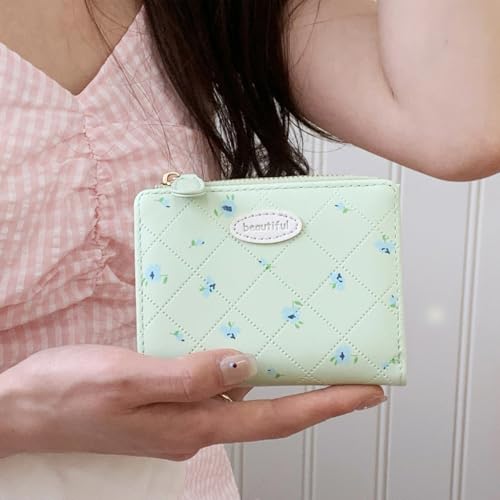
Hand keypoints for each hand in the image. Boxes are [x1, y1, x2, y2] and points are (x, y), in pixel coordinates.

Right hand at [0, 345, 385, 459]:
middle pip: (269, 412)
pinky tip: (243, 351)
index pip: (276, 419)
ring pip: (244, 398)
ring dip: (279, 380)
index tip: (367, 393)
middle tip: (352, 373)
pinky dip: (241, 371)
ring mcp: (181, 416)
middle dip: (315, 395)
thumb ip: (188, 376)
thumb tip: (244, 366)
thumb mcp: (126, 379)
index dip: (326, 407)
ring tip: (309, 356)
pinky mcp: (167, 401)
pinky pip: (216, 385)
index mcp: (192, 425)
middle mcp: (194, 425)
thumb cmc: (67, 395)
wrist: (23, 409)